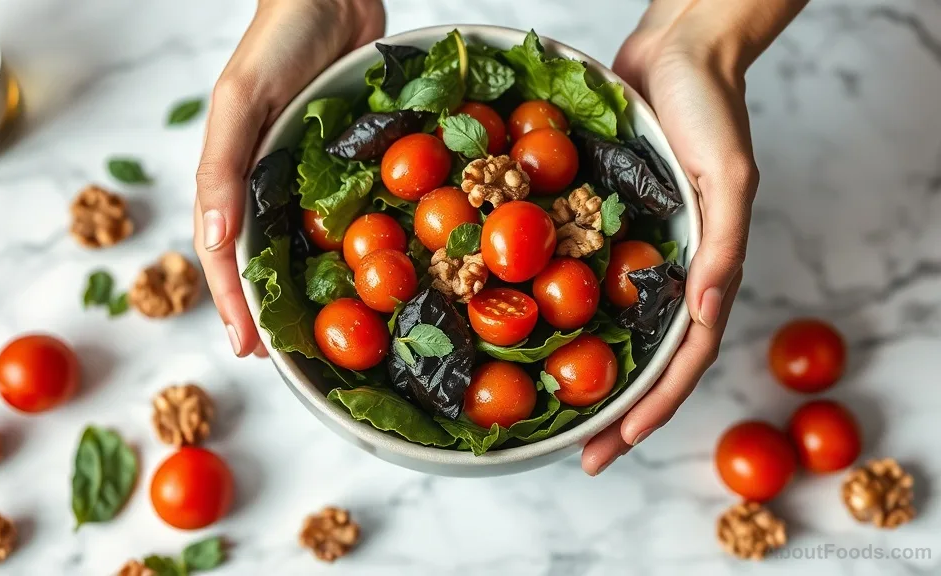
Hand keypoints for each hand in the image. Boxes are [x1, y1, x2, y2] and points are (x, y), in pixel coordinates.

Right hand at [194, 0, 383, 356]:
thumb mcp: (241, 101)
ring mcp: (308, 177)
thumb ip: (222, 168)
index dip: (235, 303)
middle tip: (288, 358)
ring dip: (312, 290)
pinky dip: (354, 247)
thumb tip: (213, 243)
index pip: (225, 254)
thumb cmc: (277, 41)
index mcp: (234, 176)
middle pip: (266, 259)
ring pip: (306, 245)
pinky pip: (349, 214)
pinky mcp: (348, 163)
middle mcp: (268, 183)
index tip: (250, 351)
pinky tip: (371, 274)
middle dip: (272, 310)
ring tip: (329, 333)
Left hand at [580, 5, 760, 473]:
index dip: (653, 406)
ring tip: (545, 416)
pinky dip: (554, 311)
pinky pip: (577, 278)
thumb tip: (706, 308)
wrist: (676, 54)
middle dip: (612, 413)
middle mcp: (666, 274)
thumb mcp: (731, 175)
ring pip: (605, 329)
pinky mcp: (598, 227)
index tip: (616, 445)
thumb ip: (723, 243)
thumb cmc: (712, 112)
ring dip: (580, 375)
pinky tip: (520, 332)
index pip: (682, 358)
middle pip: (641, 359)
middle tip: (575, 457)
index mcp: (703, 273)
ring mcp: (630, 255)